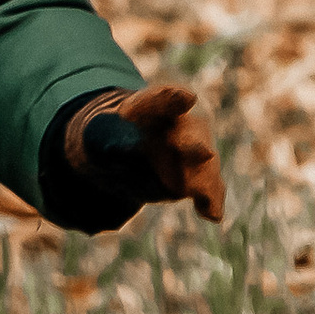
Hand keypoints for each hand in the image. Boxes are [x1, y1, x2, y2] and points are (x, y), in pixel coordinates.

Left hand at [66, 81, 226, 221]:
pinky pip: (209, 188)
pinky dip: (211, 201)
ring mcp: (193, 153)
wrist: (131, 147)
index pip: (163, 99)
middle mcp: (181, 128)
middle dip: (196, 144)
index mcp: (157, 108)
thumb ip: (109, 138)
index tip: (185, 100)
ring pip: (205, 164)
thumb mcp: (103, 133)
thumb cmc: (117, 133)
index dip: (172, 99)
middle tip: (203, 153)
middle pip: (192, 133)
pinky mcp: (197, 177)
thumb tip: (112, 147)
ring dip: (205, 179)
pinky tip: (211, 214)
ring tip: (202, 194)